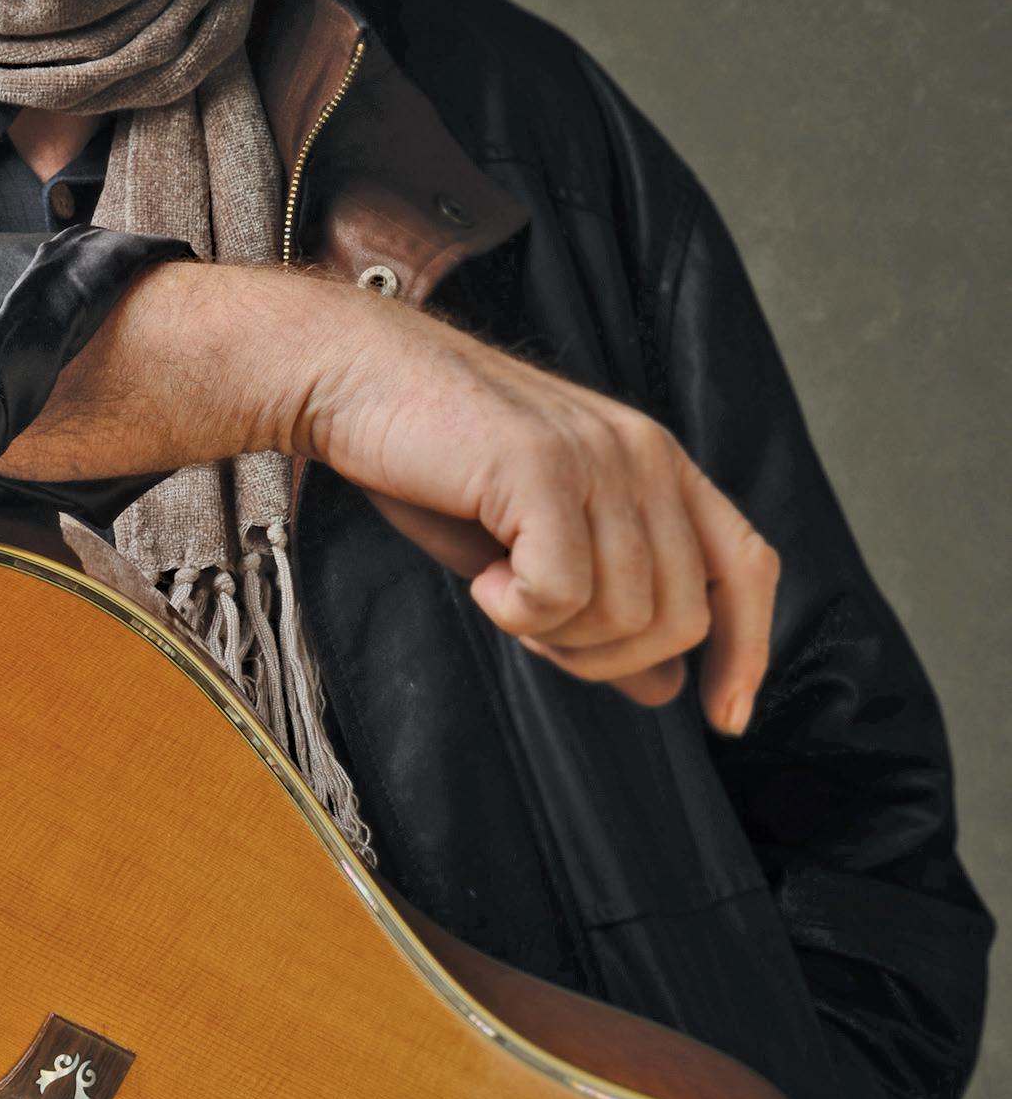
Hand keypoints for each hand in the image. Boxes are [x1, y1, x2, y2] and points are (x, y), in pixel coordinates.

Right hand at [297, 295, 778, 730]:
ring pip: (626, 616)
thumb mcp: (531, 546)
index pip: (747, 566)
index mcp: (656, 465)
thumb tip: (664, 687)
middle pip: (682, 619)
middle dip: (607, 658)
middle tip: (535, 626)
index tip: (724, 718)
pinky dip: (517, 611)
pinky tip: (484, 578)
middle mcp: (645, 455)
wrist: (352, 379)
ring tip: (500, 585)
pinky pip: (562, 594)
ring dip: (554, 634)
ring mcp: (600, 458)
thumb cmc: (431, 460)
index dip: (748, 651)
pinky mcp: (543, 468)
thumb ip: (603, 607)